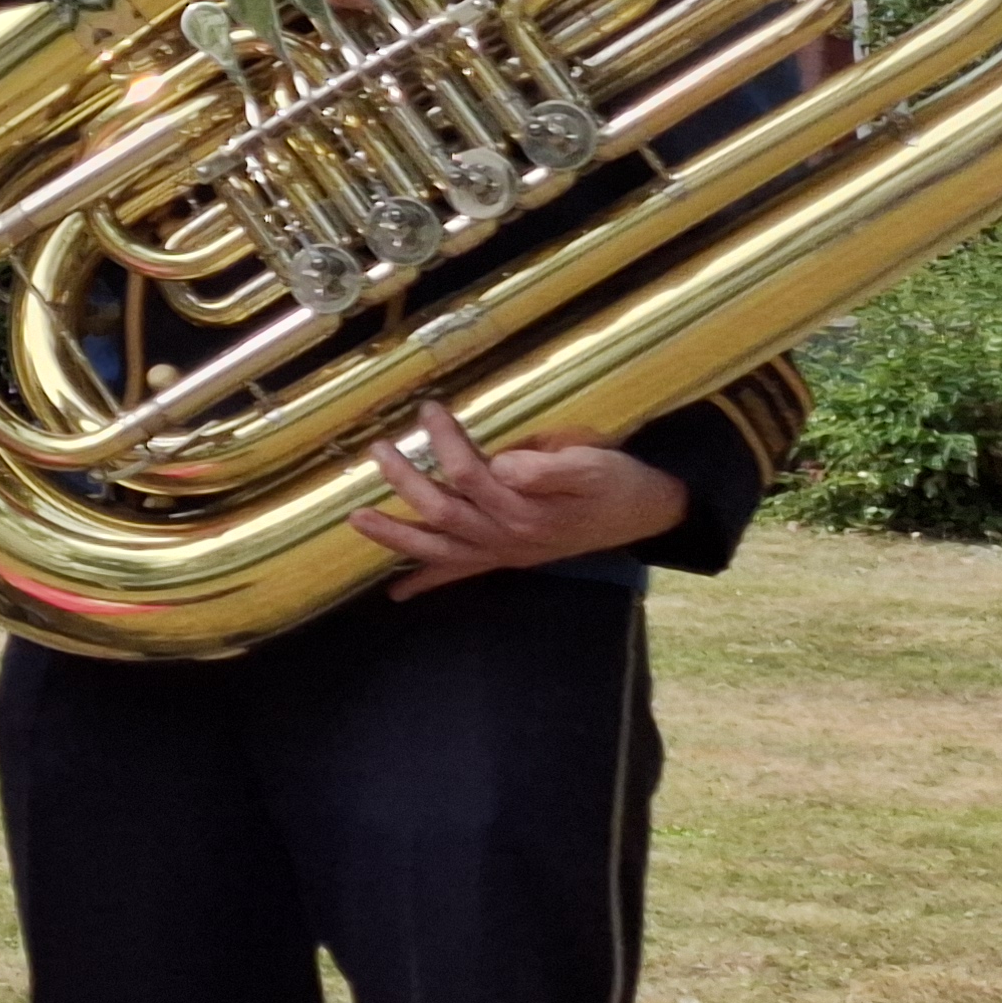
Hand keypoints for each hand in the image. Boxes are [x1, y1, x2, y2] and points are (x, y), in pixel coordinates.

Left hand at [362, 396, 688, 586]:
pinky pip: (460, 574)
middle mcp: (508, 537)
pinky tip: (397, 593)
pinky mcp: (506, 557)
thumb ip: (548, 467)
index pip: (470, 474)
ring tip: (357, 520)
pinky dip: (427, 583)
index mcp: (525, 510)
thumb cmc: (617, 481)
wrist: (644, 511)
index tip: (429, 409)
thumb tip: (502, 464)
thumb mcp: (593, 464)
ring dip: (396, 537)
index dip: (445, 442)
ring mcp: (504, 551)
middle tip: (379, 449)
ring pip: (440, 548)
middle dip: (405, 482)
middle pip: (444, 511)